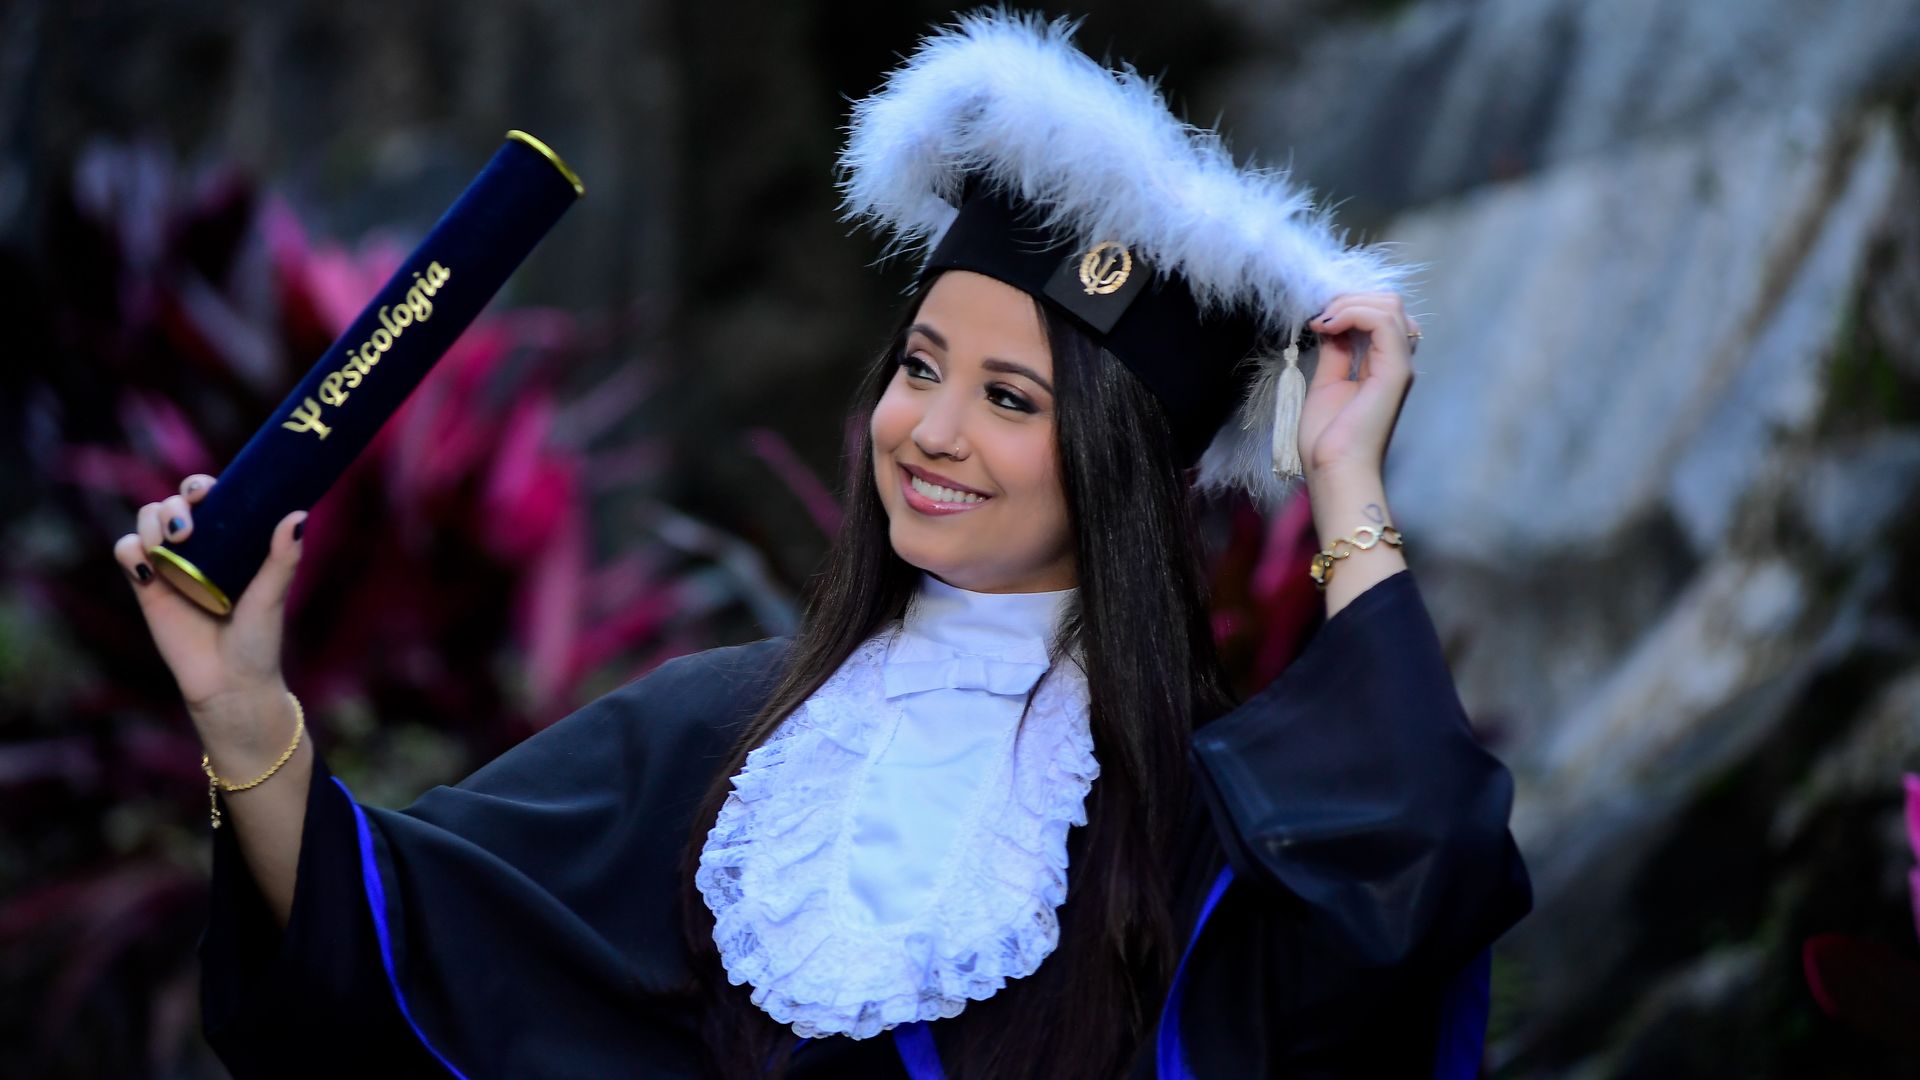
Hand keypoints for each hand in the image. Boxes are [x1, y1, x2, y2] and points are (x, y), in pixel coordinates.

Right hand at [112, 475, 308, 717]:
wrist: (230, 685)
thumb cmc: (259, 640)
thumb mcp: (273, 596)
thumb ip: (283, 558)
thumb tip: (299, 514)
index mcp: (231, 542)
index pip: (210, 499)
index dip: (201, 486)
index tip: (205, 492)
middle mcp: (199, 549)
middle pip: (171, 504)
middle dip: (174, 504)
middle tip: (187, 530)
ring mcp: (170, 566)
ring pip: (145, 521)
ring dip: (150, 521)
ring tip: (167, 543)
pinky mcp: (146, 588)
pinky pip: (127, 554)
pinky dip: (130, 550)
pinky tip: (147, 567)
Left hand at [1299, 291, 1420, 480]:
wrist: (1334, 470)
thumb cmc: (1328, 439)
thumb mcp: (1326, 382)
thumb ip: (1335, 352)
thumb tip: (1331, 324)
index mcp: (1382, 365)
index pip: (1378, 314)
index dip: (1347, 306)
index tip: (1316, 320)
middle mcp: (1396, 361)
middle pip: (1388, 302)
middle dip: (1349, 299)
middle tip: (1318, 319)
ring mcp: (1399, 365)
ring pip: (1389, 304)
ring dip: (1348, 303)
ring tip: (1322, 323)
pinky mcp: (1396, 371)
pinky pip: (1383, 321)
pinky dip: (1352, 313)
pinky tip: (1327, 328)